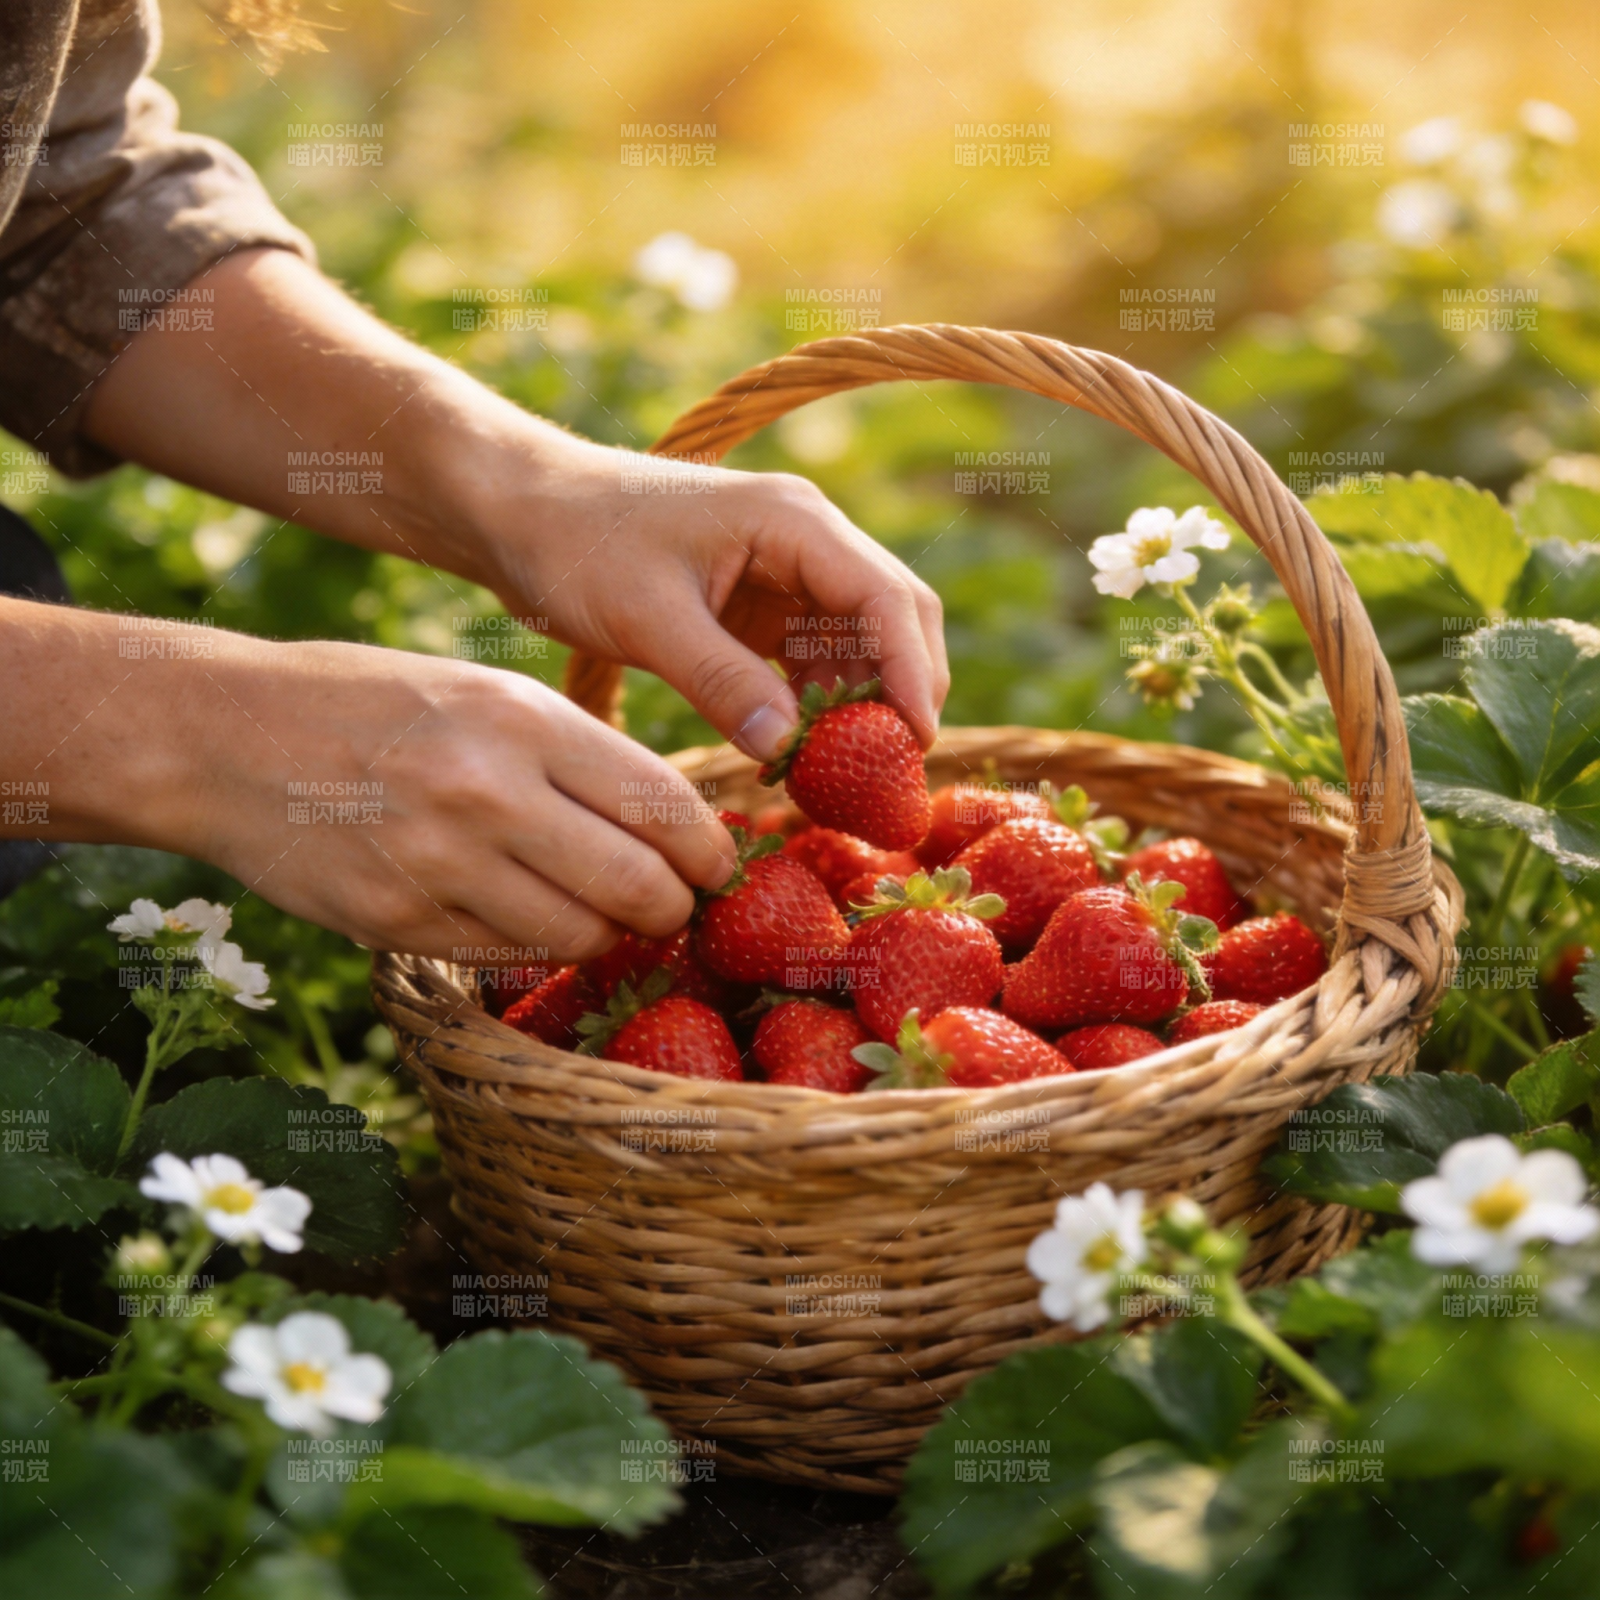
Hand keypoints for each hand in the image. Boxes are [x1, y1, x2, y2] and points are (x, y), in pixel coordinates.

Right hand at [2, 604, 735, 961]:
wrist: (225, 736)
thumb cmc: (376, 703)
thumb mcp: (485, 691)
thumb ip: (578, 753)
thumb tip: (674, 825)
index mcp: (521, 721)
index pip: (663, 808)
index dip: (709, 852)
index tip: (715, 864)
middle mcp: (487, 796)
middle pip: (641, 888)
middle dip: (675, 908)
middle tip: (673, 904)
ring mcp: (439, 868)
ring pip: (583, 937)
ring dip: (611, 935)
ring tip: (605, 913)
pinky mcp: (398, 925)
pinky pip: (511, 956)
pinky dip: (539, 945)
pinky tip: (530, 915)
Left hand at [84, 248, 949, 760]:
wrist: (519, 511)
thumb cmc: (576, 545)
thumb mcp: (646, 617)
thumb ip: (721, 680)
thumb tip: (786, 747)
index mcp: (793, 521)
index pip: (886, 597)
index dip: (910, 673)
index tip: (914, 744)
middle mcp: (806, 538)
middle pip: (893, 618)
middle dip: (902, 692)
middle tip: (893, 774)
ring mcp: (786, 570)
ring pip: (860, 642)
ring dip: (862, 704)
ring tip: (851, 777)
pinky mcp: (759, 602)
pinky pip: (814, 658)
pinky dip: (819, 704)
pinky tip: (802, 754)